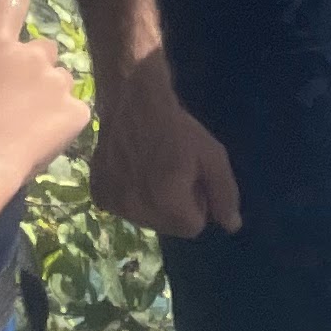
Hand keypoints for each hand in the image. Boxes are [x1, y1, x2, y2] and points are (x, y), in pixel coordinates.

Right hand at [0, 0, 88, 195]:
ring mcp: (58, 85)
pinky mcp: (75, 114)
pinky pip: (77, 109)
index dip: (10, 8)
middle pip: (42, 45)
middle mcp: (32, 56)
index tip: (4, 19)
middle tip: (5, 93)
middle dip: (29, 62)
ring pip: (62, 77)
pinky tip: (40, 138)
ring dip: (48, 91)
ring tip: (23, 119)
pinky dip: (64, 121)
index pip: (12, 2)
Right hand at [82, 46, 243, 238]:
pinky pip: (124, 209)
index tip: (193, 177)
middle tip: (174, 172)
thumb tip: (232, 227)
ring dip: (154, 203)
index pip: (193, 227)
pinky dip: (132, 196)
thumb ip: (224, 193)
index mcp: (166, 204)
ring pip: (146, 220)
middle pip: (169, 227)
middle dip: (177, 206)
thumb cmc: (178, 129)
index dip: (198, 201)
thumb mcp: (212, 155)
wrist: (133, 103)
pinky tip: (134, 170)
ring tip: (154, 169)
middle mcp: (136, 211)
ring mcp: (113, 205)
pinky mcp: (98, 195)